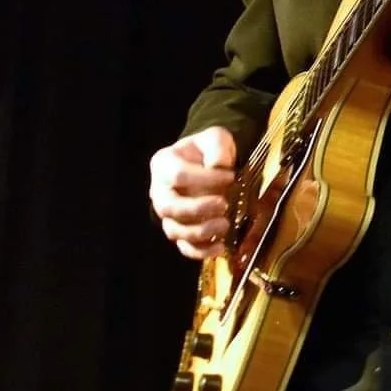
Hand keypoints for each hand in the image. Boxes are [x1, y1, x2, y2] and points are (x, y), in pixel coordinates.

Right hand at [149, 127, 235, 259]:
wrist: (211, 165)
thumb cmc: (209, 151)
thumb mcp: (216, 138)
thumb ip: (217, 146)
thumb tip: (217, 166)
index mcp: (163, 164)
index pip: (177, 175)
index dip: (204, 179)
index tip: (230, 177)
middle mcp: (159, 191)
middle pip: (169, 207)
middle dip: (198, 209)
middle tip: (224, 204)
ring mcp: (168, 214)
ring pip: (175, 230)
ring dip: (201, 232)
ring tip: (225, 224)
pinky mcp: (180, 231)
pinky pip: (184, 247)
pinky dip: (201, 251)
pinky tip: (221, 247)